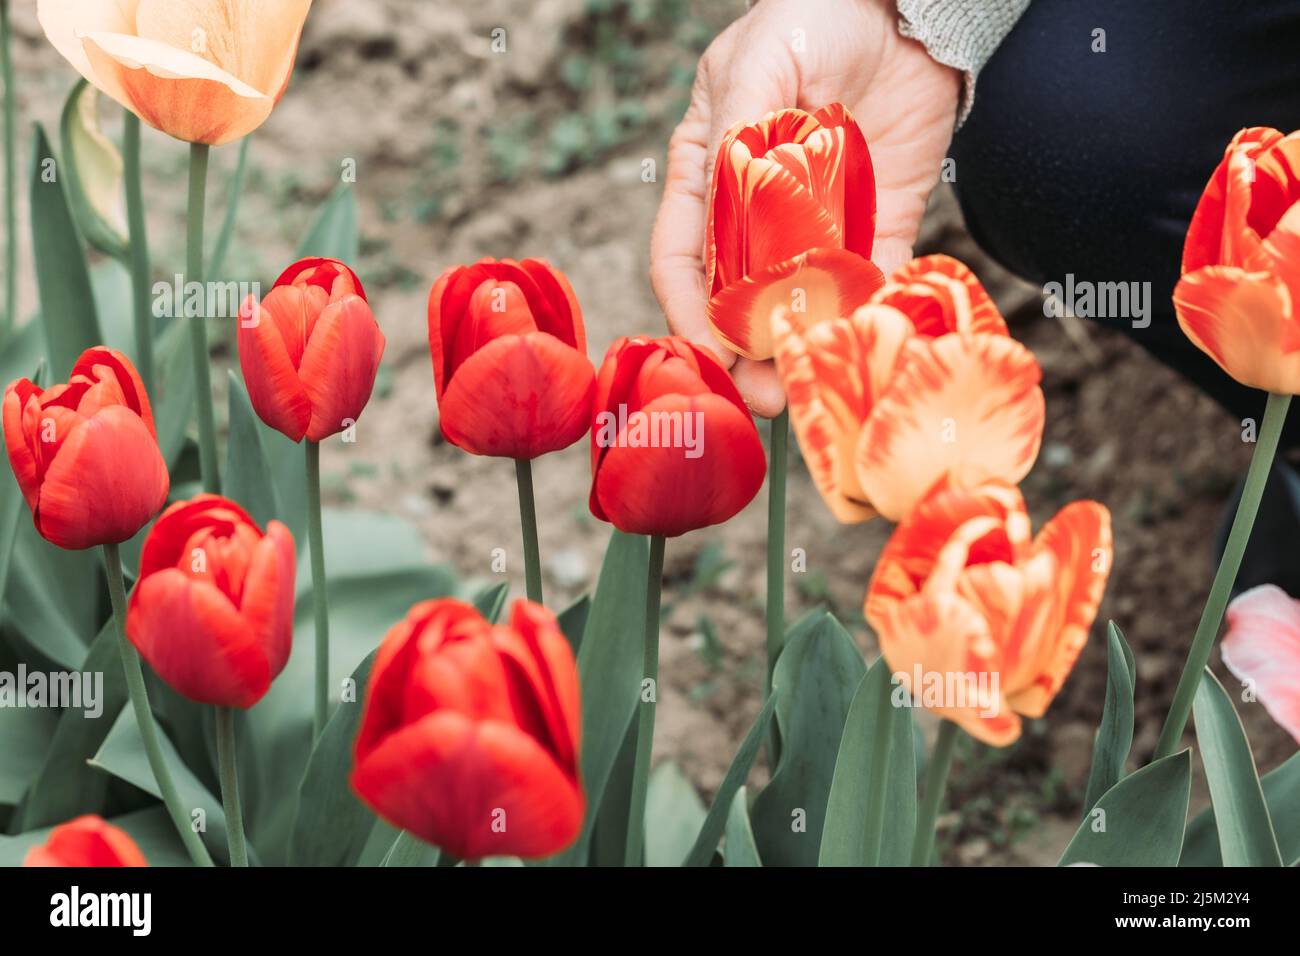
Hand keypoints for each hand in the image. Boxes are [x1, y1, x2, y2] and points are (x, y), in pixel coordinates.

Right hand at [650, 0, 960, 416]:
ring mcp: (818, 224)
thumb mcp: (758, 62)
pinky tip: (864, 341)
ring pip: (800, 303)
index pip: (683, 259)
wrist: (903, 4)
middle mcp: (756, 212)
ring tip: (808, 384)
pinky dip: (868, 311)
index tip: (710, 356)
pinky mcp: (878, 223)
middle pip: (738, 300)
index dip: (689, 314)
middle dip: (744, 352)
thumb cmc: (812, 15)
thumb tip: (722, 194)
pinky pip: (872, 278)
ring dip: (799, 348)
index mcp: (707, 174)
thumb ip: (734, 127)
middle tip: (763, 396)